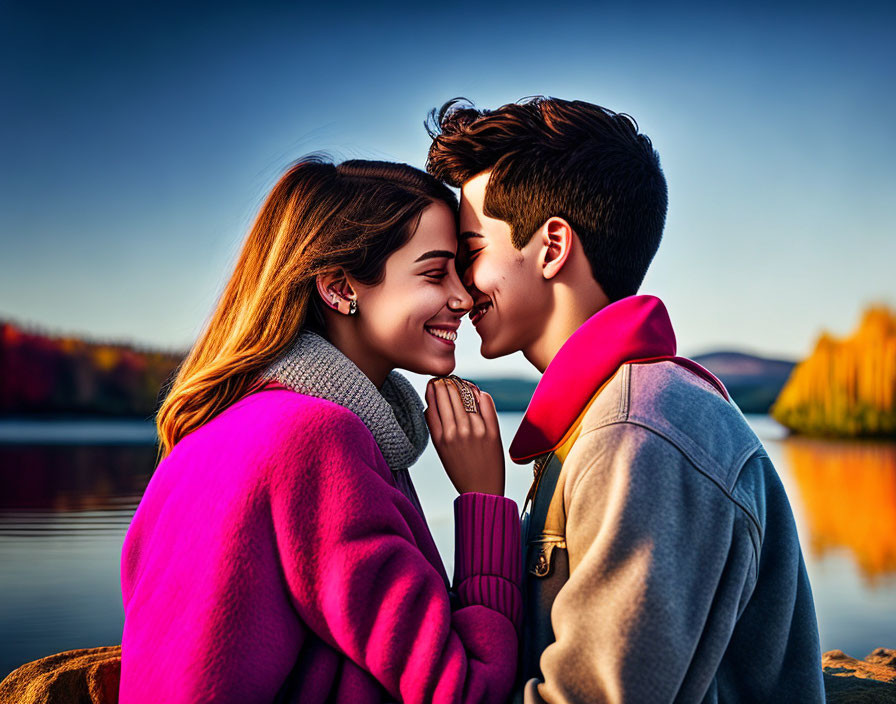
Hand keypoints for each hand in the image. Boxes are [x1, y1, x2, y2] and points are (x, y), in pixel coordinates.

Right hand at [424, 377, 504, 495]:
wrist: (482, 491)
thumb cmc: (460, 470)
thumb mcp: (441, 450)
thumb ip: (436, 427)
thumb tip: (432, 403)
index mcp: (441, 437)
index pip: (434, 403)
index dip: (434, 388)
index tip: (435, 382)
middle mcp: (456, 432)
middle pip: (448, 396)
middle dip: (446, 383)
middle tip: (447, 378)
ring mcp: (475, 431)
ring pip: (465, 397)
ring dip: (462, 385)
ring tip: (460, 381)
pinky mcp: (492, 432)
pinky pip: (485, 404)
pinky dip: (480, 394)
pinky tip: (477, 391)